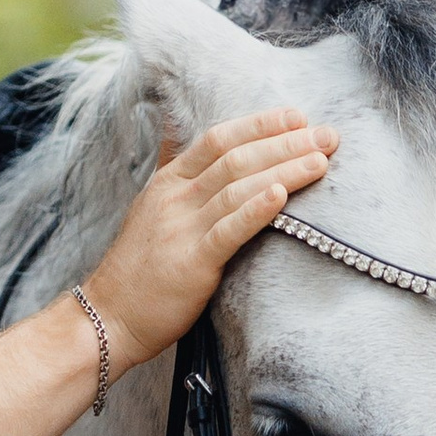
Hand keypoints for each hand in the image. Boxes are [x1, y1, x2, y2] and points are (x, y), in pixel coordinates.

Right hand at [82, 110, 340, 370]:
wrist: (107, 318)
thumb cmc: (136, 271)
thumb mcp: (151, 210)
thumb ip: (173, 172)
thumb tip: (174, 130)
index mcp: (168, 183)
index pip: (218, 139)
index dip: (260, 124)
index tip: (297, 117)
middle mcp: (175, 198)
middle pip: (236, 157)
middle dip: (285, 142)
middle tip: (328, 135)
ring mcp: (182, 229)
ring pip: (238, 186)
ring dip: (284, 169)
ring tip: (321, 161)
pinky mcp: (191, 263)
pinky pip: (228, 230)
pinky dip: (256, 209)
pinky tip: (282, 194)